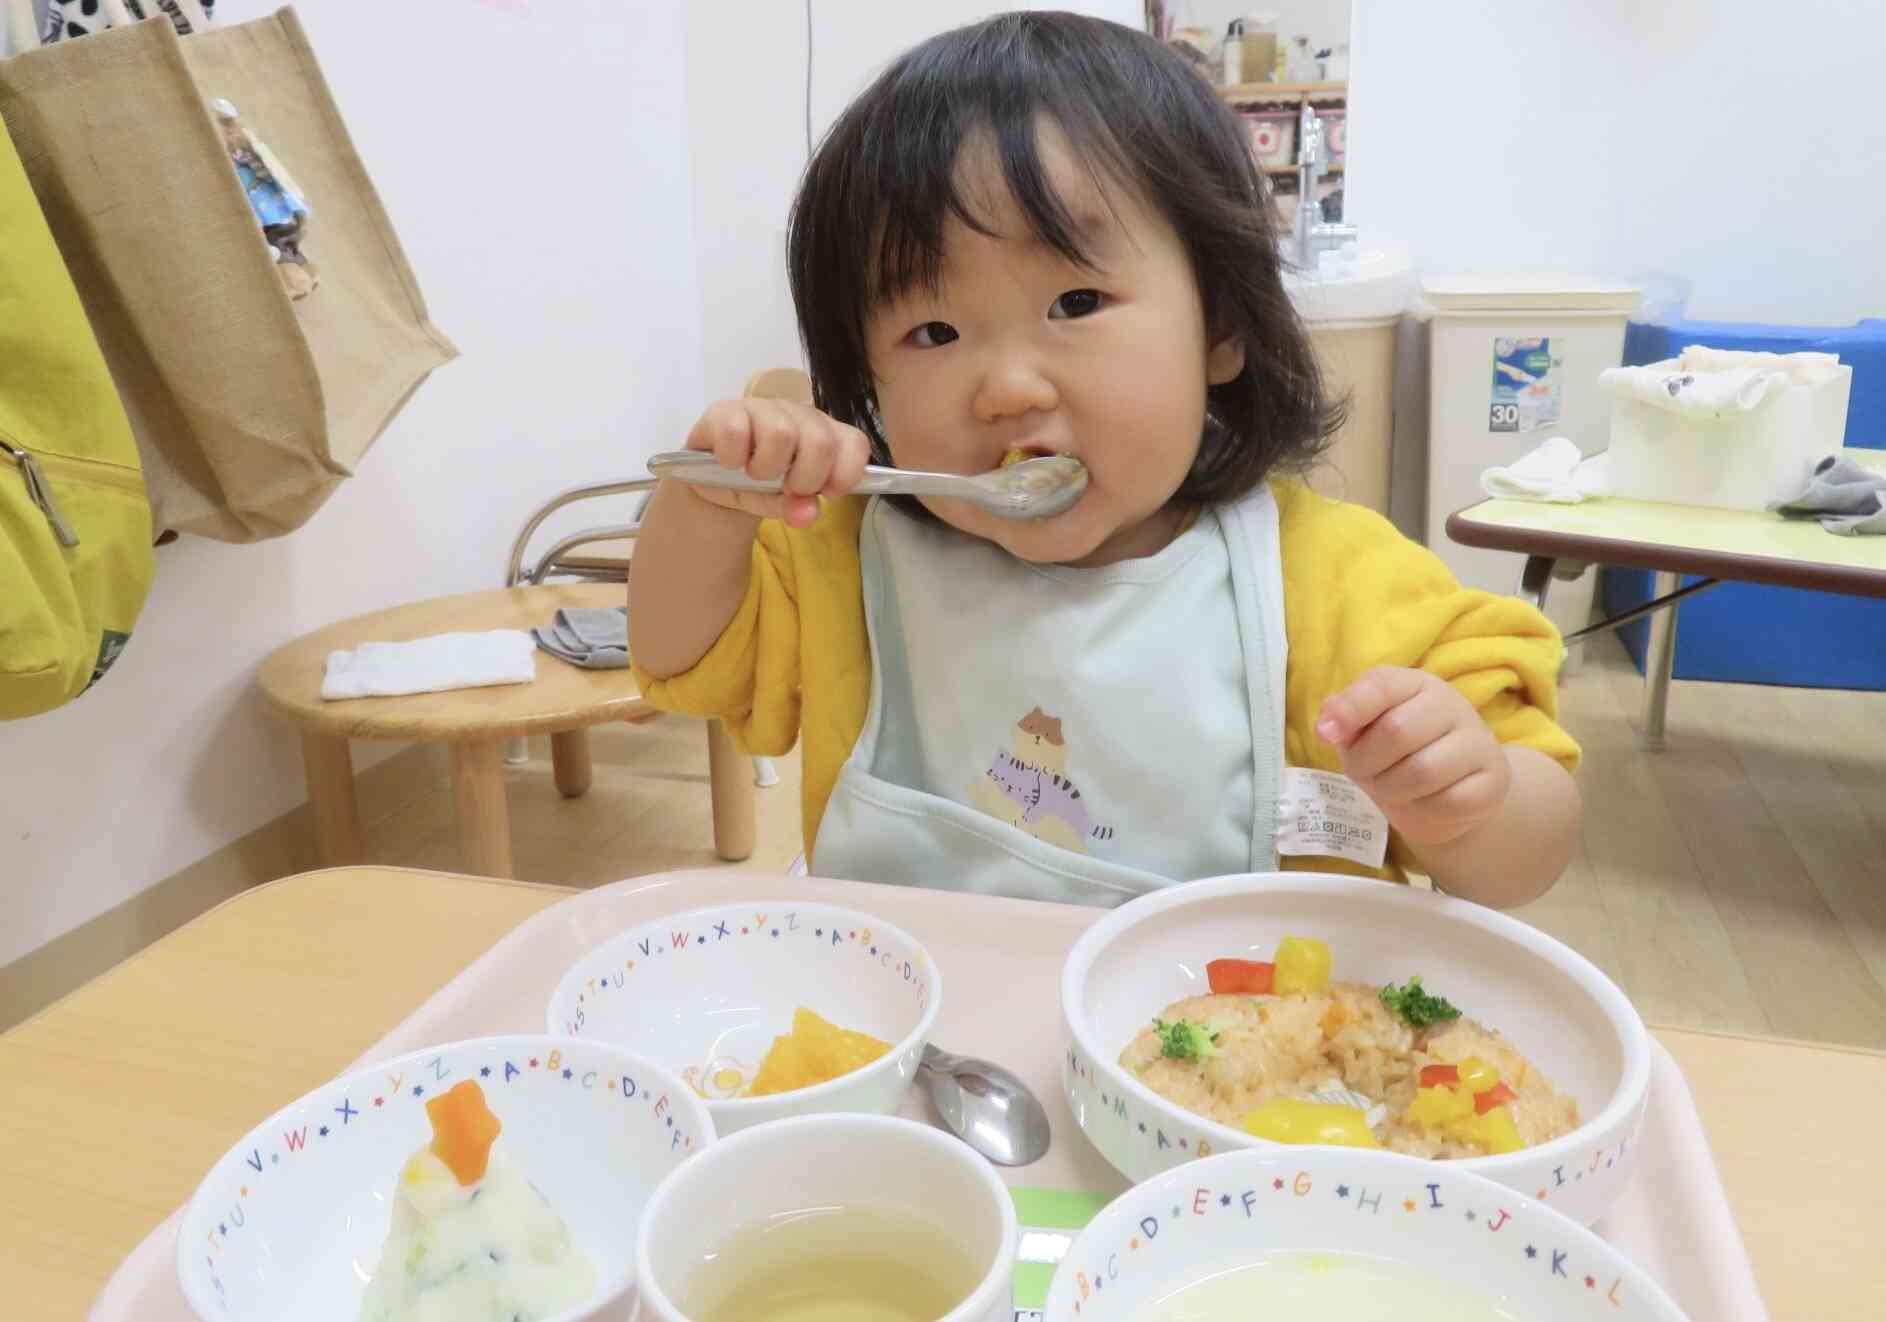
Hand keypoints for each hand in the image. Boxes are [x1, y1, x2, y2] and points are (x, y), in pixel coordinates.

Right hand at [679, 398, 872, 528]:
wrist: (713, 482)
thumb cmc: (758, 486)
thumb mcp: (782, 504)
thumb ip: (798, 509)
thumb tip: (806, 513)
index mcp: (824, 433)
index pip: (855, 443)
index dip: (844, 474)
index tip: (823, 493)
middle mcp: (798, 413)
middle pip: (820, 442)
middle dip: (803, 479)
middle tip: (785, 487)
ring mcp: (763, 407)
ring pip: (780, 433)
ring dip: (765, 468)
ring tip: (754, 474)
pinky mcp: (726, 409)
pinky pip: (736, 431)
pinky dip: (732, 458)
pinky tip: (729, 462)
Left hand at [1316, 667, 1511, 847]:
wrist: (1450, 791)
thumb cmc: (1398, 754)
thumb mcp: (1366, 731)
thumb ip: (1344, 719)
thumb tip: (1327, 724)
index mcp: (1415, 684)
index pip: (1382, 684)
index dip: (1350, 709)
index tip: (1325, 735)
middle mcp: (1451, 704)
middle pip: (1396, 731)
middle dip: (1366, 762)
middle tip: (1363, 773)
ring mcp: (1478, 741)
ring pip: (1422, 770)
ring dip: (1391, 789)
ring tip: (1389, 788)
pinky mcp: (1494, 780)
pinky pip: (1448, 801)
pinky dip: (1423, 809)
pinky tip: (1422, 802)